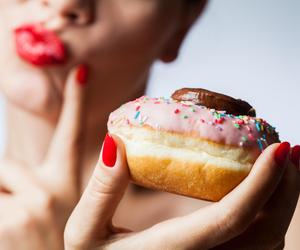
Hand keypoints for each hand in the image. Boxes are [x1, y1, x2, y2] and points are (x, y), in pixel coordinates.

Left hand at [0, 65, 87, 249]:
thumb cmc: (51, 243)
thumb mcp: (52, 213)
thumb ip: (38, 180)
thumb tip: (12, 161)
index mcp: (68, 189)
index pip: (73, 134)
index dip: (79, 101)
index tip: (82, 70)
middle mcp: (54, 193)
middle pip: (7, 166)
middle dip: (3, 185)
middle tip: (24, 218)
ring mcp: (30, 209)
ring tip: (16, 231)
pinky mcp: (8, 222)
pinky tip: (10, 234)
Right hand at [64, 138, 299, 249]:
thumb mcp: (85, 232)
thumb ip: (102, 190)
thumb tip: (117, 143)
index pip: (230, 219)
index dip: (261, 184)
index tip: (279, 149)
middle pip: (265, 233)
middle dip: (285, 190)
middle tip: (287, 150)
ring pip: (267, 243)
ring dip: (281, 202)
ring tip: (283, 166)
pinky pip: (255, 245)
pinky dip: (268, 215)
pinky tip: (263, 193)